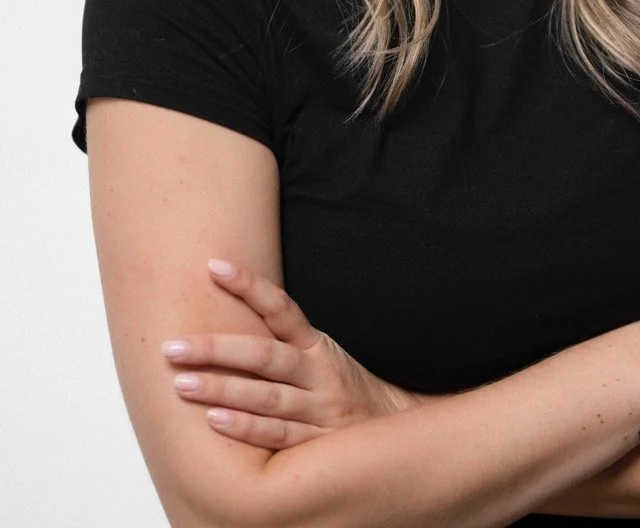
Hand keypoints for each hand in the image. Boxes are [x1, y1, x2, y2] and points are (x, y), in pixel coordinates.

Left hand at [162, 260, 420, 448]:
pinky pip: (279, 436)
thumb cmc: (343, 390)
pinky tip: (216, 422)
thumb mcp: (320, 357)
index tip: (214, 266)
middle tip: (173, 346)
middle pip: (265, 355)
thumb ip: (280, 342)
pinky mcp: (319, 444)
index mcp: (317, 346)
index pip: (281, 308)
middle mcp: (319, 373)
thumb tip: (228, 313)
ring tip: (182, 383)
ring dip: (223, 390)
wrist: (394, 430)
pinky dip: (248, 429)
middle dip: (217, 349)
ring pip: (267, 396)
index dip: (249, 286)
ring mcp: (320, 409)